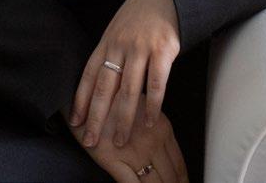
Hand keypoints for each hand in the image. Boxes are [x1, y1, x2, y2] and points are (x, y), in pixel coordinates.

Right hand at [62, 91, 189, 182]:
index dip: (183, 178)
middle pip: (170, 175)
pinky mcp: (112, 159)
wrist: (82, 91)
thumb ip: (154, 128)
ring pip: (152, 182)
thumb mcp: (141, 108)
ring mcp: (131, 151)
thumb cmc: (111, 98)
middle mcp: (150, 140)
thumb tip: (164, 151)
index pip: (178, 162)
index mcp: (161, 127)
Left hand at [68, 0, 180, 150]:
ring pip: (129, 90)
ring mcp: (141, 47)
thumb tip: (102, 84)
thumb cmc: (141, 12)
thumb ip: (111, 53)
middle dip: (97, 118)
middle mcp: (120, 45)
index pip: (90, 75)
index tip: (76, 123)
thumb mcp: (118, 28)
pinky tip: (149, 122)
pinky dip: (152, 105)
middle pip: (105, 88)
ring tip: (121, 141)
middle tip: (91, 141)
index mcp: (107, 41)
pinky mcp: (163, 49)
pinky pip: (156, 83)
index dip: (81, 100)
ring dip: (124, 119)